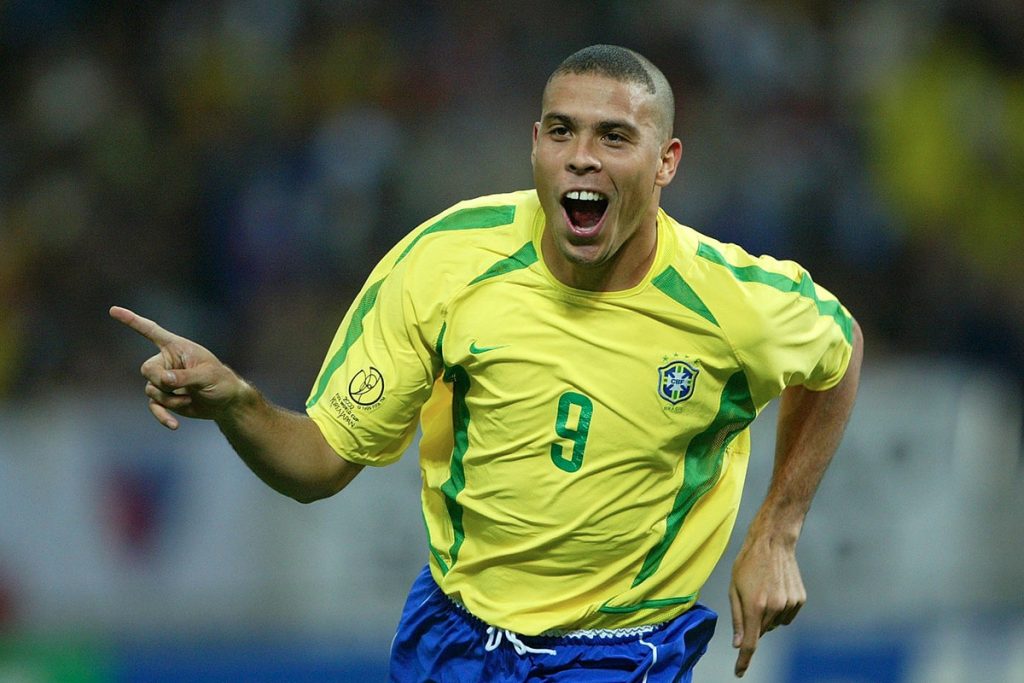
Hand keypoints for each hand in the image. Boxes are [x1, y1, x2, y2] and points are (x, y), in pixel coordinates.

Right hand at [109, 306, 249, 429]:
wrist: (225, 402)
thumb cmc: (221, 382)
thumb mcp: (208, 376)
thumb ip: (185, 376)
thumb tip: (163, 380)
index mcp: (177, 347)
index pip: (151, 331)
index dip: (132, 321)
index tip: (113, 310)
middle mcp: (166, 362)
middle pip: (147, 369)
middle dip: (162, 381)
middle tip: (185, 387)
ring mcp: (163, 381)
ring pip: (152, 390)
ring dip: (172, 399)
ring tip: (192, 397)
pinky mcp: (164, 398)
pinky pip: (154, 407)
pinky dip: (163, 416)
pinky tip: (175, 425)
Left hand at [728, 534, 805, 677]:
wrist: (773, 542)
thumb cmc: (748, 563)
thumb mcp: (734, 589)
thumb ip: (736, 618)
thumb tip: (738, 644)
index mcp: (754, 606)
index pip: (750, 643)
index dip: (744, 660)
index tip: (739, 672)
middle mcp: (774, 608)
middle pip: (761, 632)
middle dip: (753, 624)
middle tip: (750, 599)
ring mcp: (789, 604)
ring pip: (774, 625)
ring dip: (767, 616)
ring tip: (764, 590)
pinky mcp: (800, 600)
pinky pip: (786, 616)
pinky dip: (779, 610)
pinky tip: (776, 590)